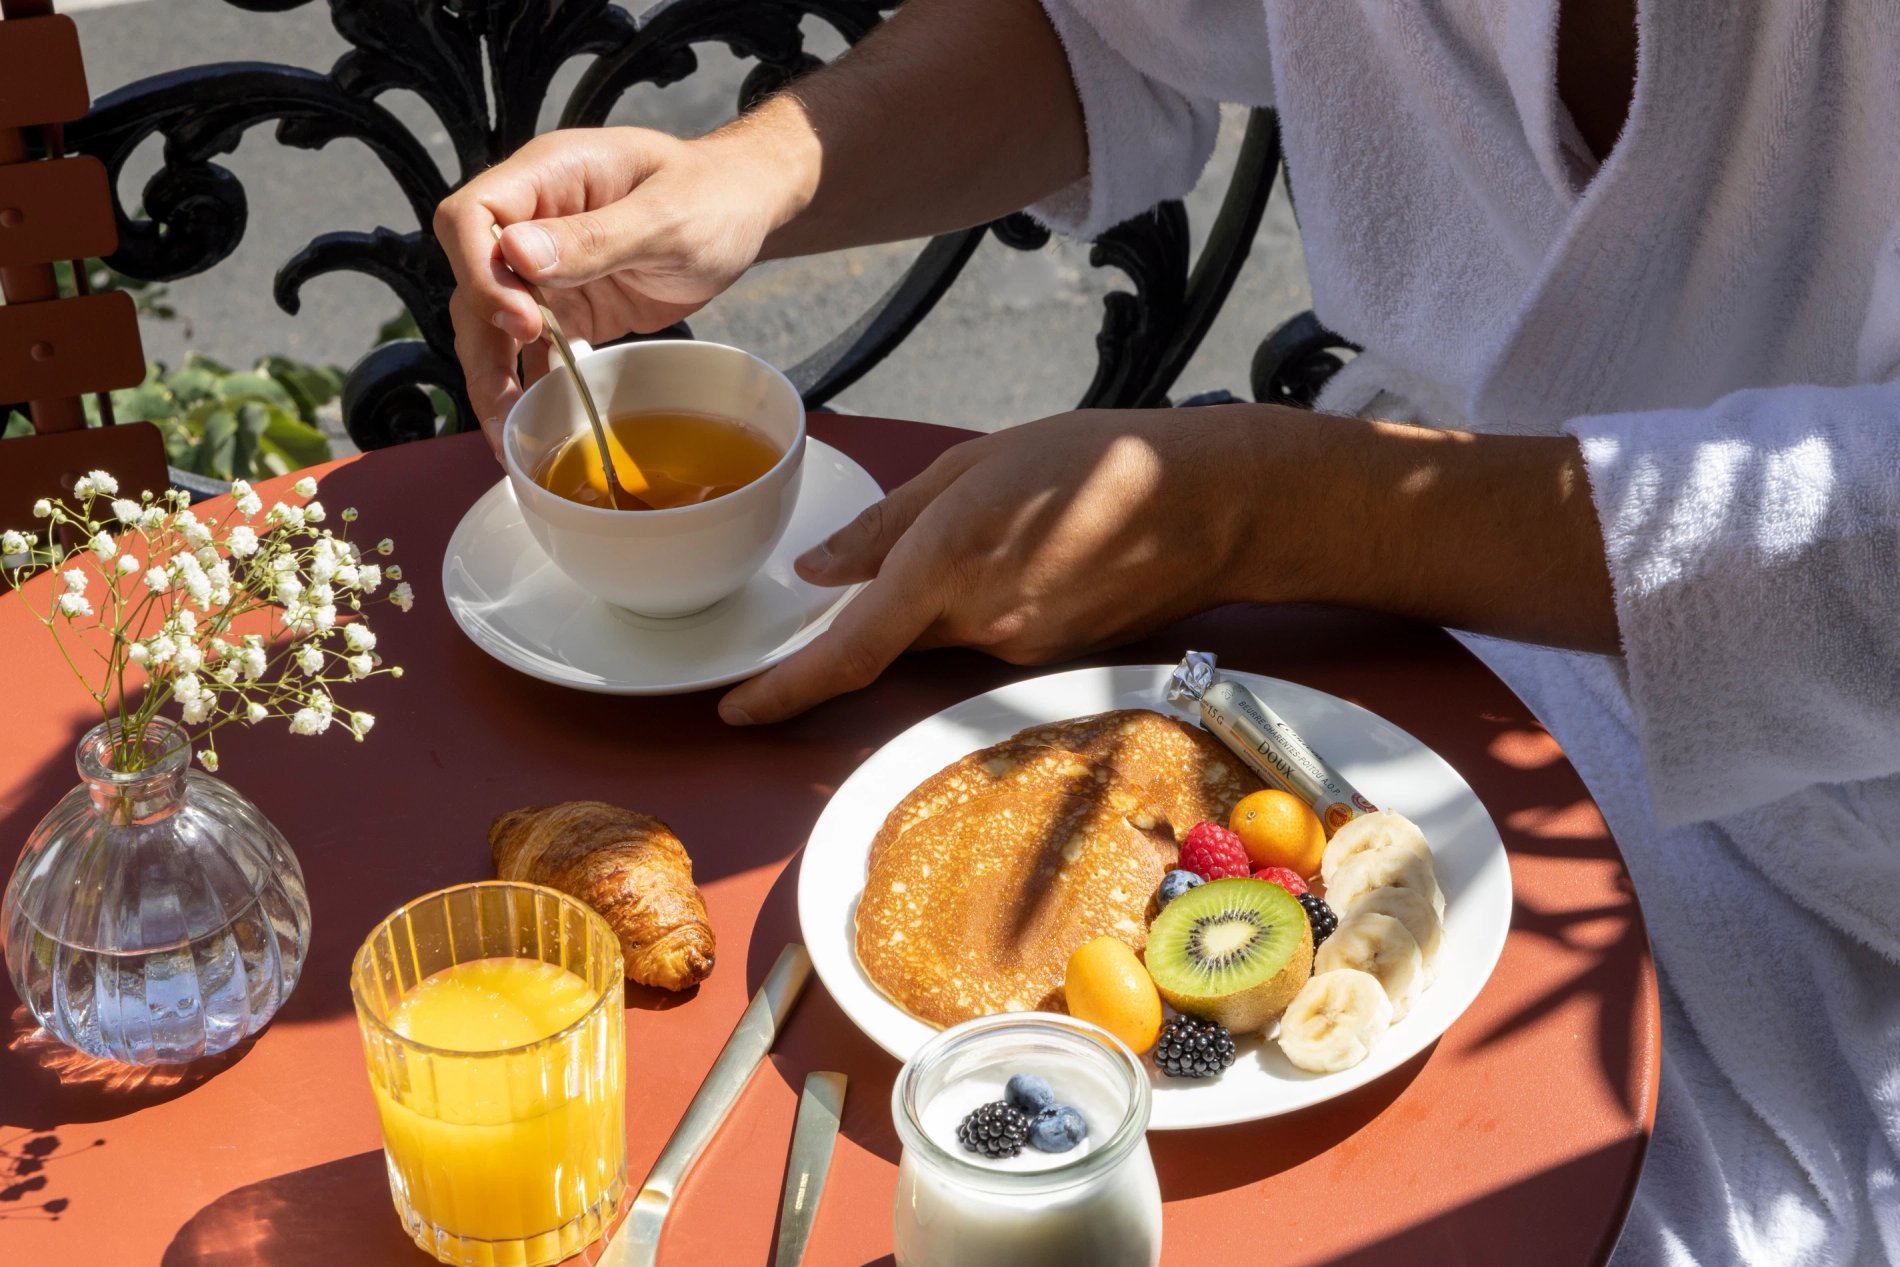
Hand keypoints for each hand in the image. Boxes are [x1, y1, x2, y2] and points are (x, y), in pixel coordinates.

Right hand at [434, 124, 809, 453]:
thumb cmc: (710, 196)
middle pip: (473, 281)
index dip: (480, 271)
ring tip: (507, 434)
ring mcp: (548, 270)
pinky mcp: (570, 308)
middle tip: (506, 402)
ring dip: (495, 375)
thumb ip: (594, 237)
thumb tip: (516, 255)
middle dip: (482, 343)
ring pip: (494, 323)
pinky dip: (530, 384)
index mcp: (547, 178)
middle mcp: (533, 222)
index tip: (523, 318)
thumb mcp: (665, 217)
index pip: (470, 217)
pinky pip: (534, 348)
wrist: (742, 214)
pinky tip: (533, 426)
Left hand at [718, 407, 1277, 723]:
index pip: (848, 650)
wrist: (1213, 503)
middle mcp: (980, 623)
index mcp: (948, 562)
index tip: (738, 708)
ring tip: (1004, 525)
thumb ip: (889, 524)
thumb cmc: (1098, 460)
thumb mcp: (976, 464)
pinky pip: (988, 637)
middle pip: (892, 638)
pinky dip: (984, 603)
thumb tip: (819, 569)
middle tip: (911, 551)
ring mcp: (1020, 649)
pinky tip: (1032, 551)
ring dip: (940, 597)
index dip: (786, 688)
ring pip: (941, 636)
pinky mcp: (1051, 658)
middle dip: (878, 609)